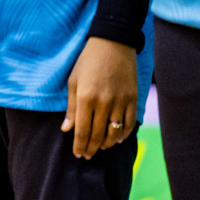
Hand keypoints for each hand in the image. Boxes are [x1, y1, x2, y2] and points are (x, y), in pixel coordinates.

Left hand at [62, 36, 137, 158]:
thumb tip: (66, 129)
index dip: (79, 145)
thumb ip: (71, 107)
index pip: (82, 130)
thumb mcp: (73, 81)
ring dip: (106, 144)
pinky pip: (129, 124)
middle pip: (97, 135)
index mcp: (86, 98)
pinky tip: (116, 139)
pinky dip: (122, 135)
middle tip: (87, 155)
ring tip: (99, 147)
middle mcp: (103, 103)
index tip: (78, 154)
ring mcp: (120, 102)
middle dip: (91, 148)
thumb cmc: (88, 61)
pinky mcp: (133, 99)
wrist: (113, 43)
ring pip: (114, 133)